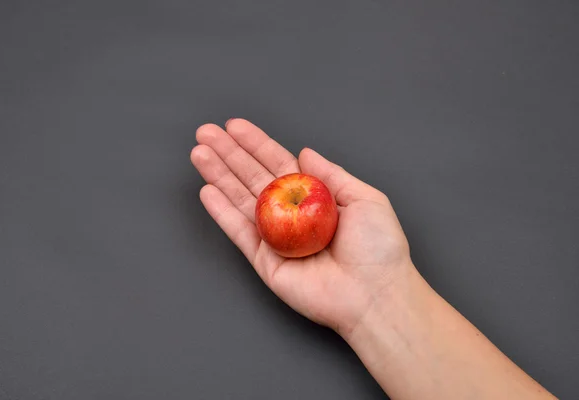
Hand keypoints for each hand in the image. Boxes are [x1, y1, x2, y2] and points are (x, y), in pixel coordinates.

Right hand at [190, 119, 413, 336]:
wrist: (376, 294)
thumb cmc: (379, 248)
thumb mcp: (364, 198)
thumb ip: (331, 174)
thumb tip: (305, 152)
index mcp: (314, 198)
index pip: (278, 164)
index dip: (256, 145)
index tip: (235, 127)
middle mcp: (291, 215)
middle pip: (253, 178)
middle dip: (229, 154)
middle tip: (206, 133)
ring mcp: (276, 237)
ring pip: (240, 200)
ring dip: (218, 176)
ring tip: (199, 153)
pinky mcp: (266, 262)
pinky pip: (239, 233)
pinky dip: (222, 212)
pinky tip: (207, 190)